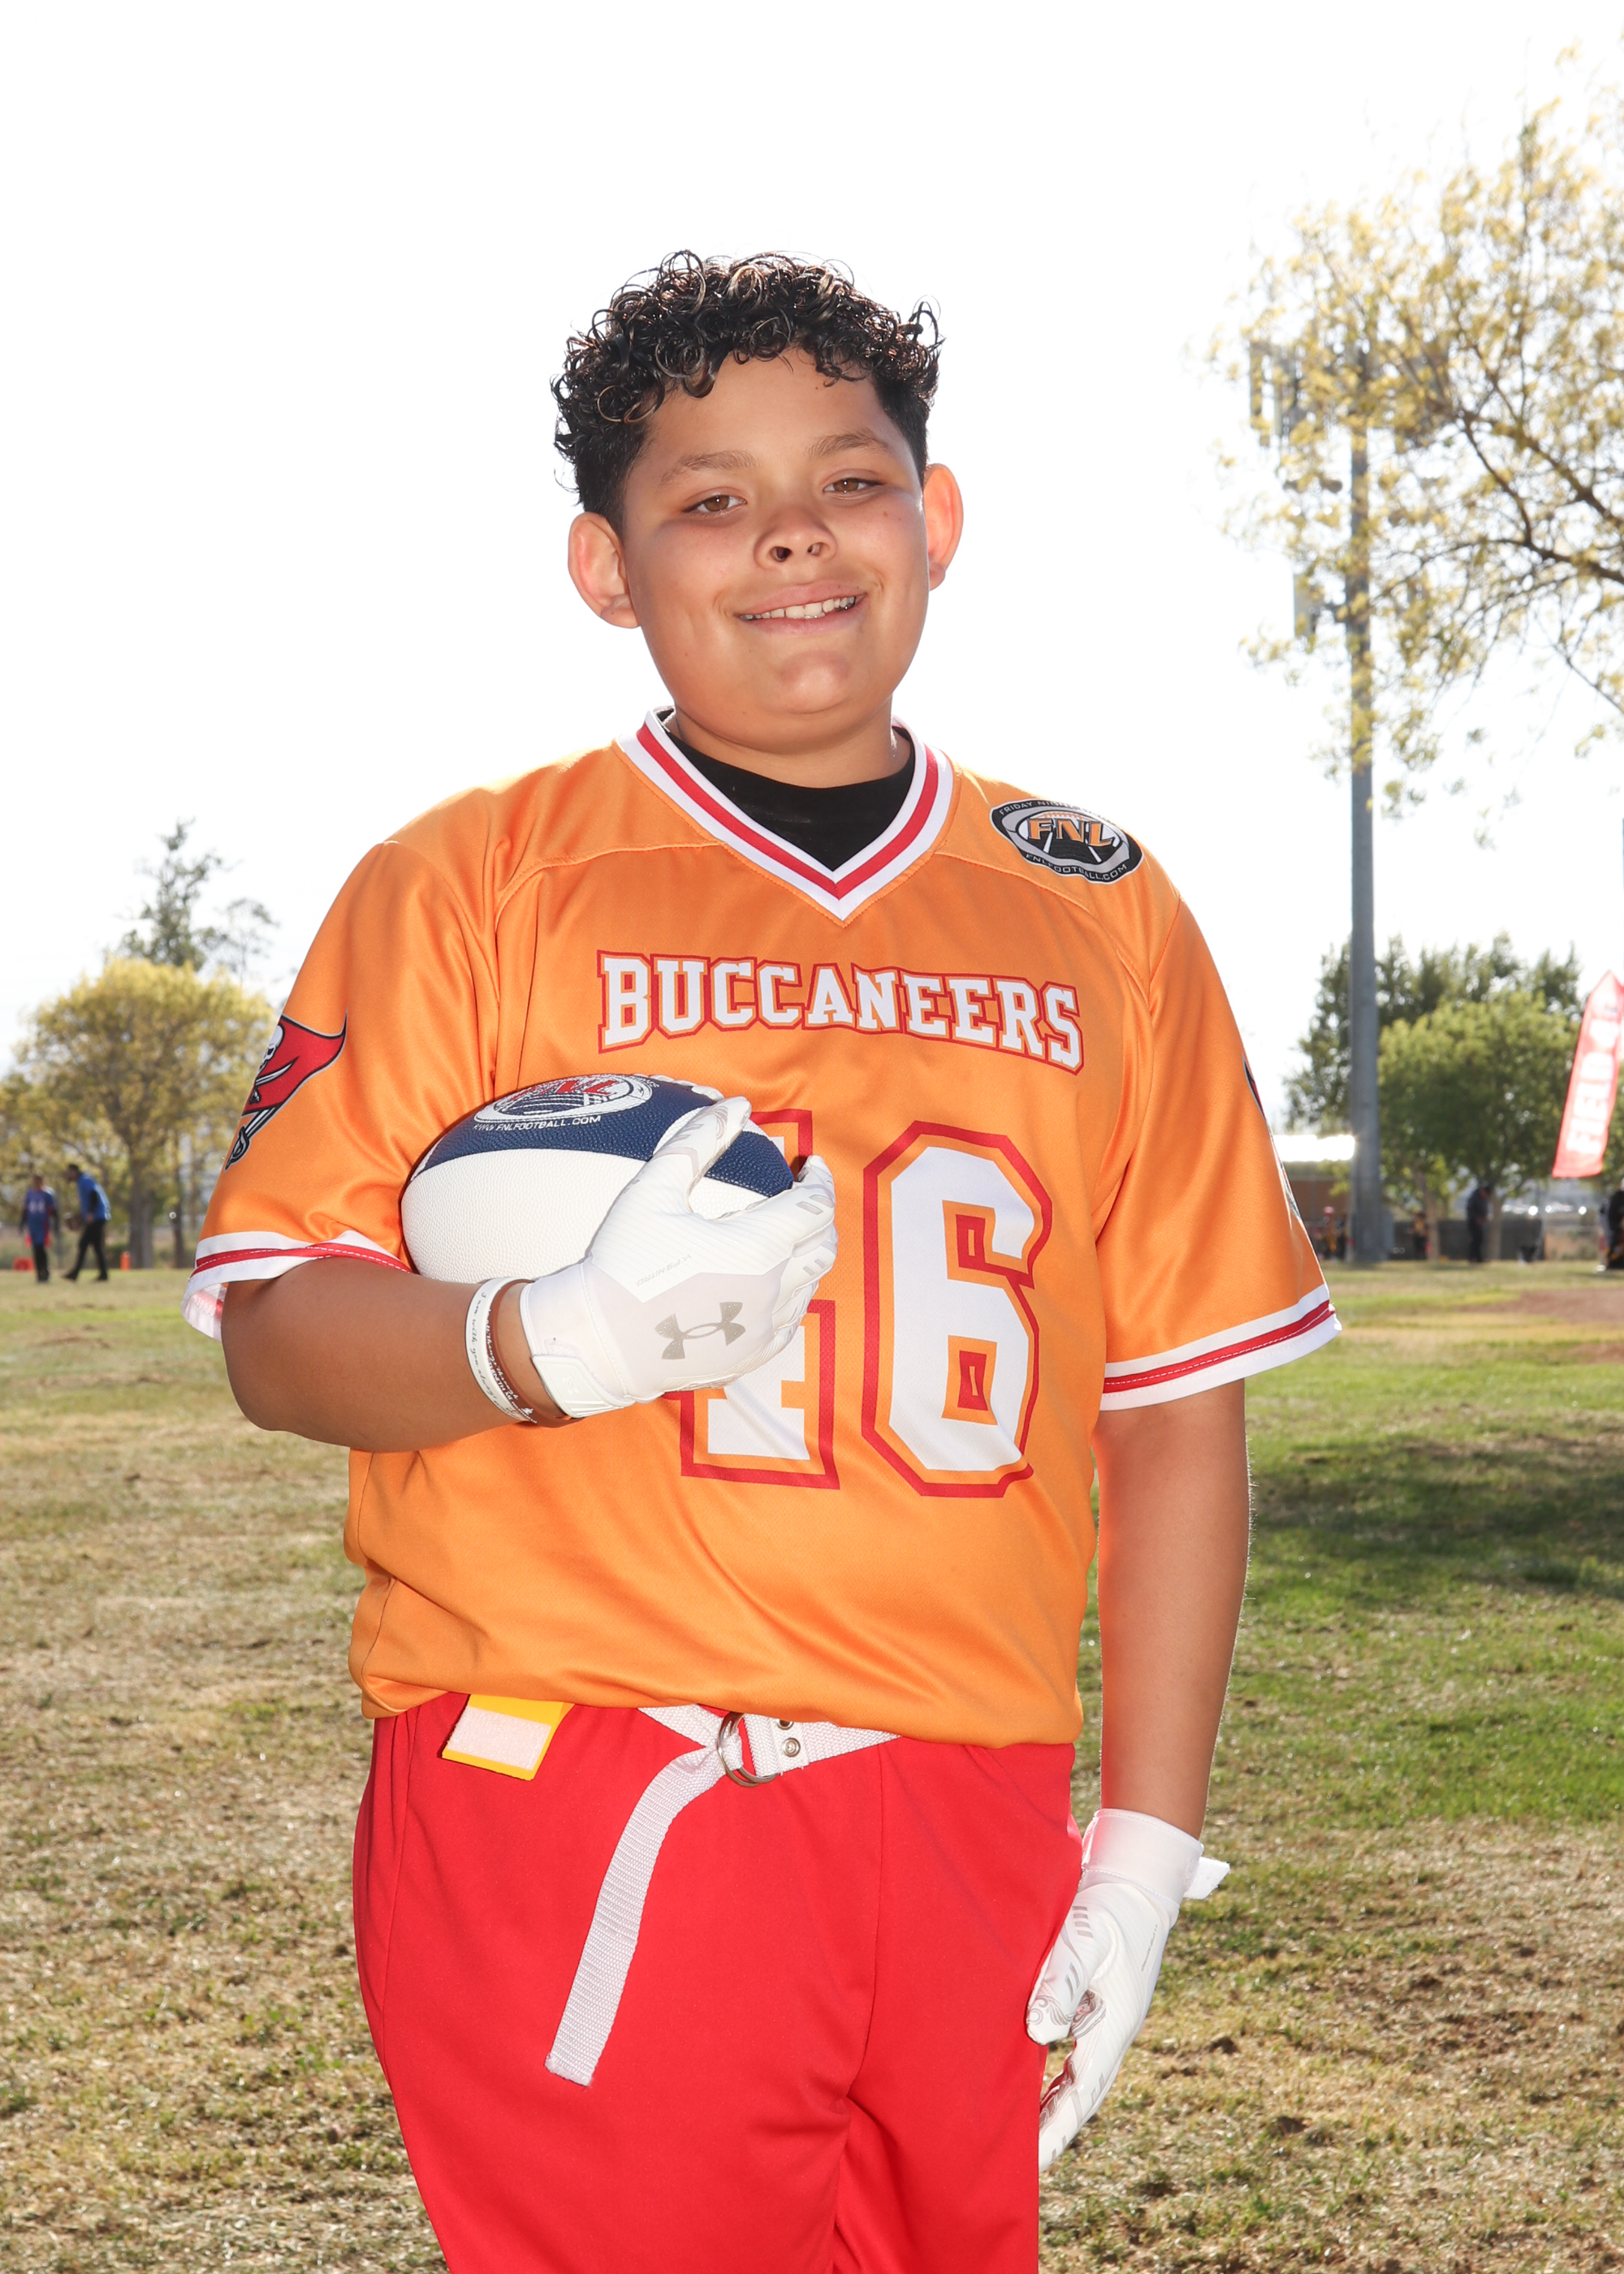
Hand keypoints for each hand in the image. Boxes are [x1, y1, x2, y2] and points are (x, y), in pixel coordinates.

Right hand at [518, 1096, 837, 1417]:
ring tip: (781, 1239)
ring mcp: (764, 1329)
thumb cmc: (622, 1263)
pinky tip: (763, 1286)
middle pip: (825, 1247)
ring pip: (810, 1287)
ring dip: (805, 1257)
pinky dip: (788, 1297)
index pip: (816, 1206)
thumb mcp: (654, 1190)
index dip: (820, 1181)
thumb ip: (698, 1140)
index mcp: (757, 1248)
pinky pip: (788, 1322)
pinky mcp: (751, 1356)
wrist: (598, 1343)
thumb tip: (736, 1106)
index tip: (810, 1166)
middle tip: (803, 1200)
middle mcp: (772, 1292)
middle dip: (821, 1217)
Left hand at [1028, 1809, 1226, 2173]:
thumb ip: (1061, 1981)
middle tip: (1017, 2167)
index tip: (1031, 2165)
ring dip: (1049, 2102)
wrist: (1137, 1877)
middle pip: (1079, 2093)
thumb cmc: (1111, 1906)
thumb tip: (1037, 2031)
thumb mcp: (1085, 1939)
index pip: (1081, 2093)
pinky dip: (1049, 2068)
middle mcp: (1110, 2029)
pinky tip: (1028, 2074)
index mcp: (1113, 2024)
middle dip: (1051, 2130)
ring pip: (1074, 2073)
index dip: (1055, 2130)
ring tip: (1017, 2133)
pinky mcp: (1095, 1999)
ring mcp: (1105, 2016)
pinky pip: (1070, 2047)